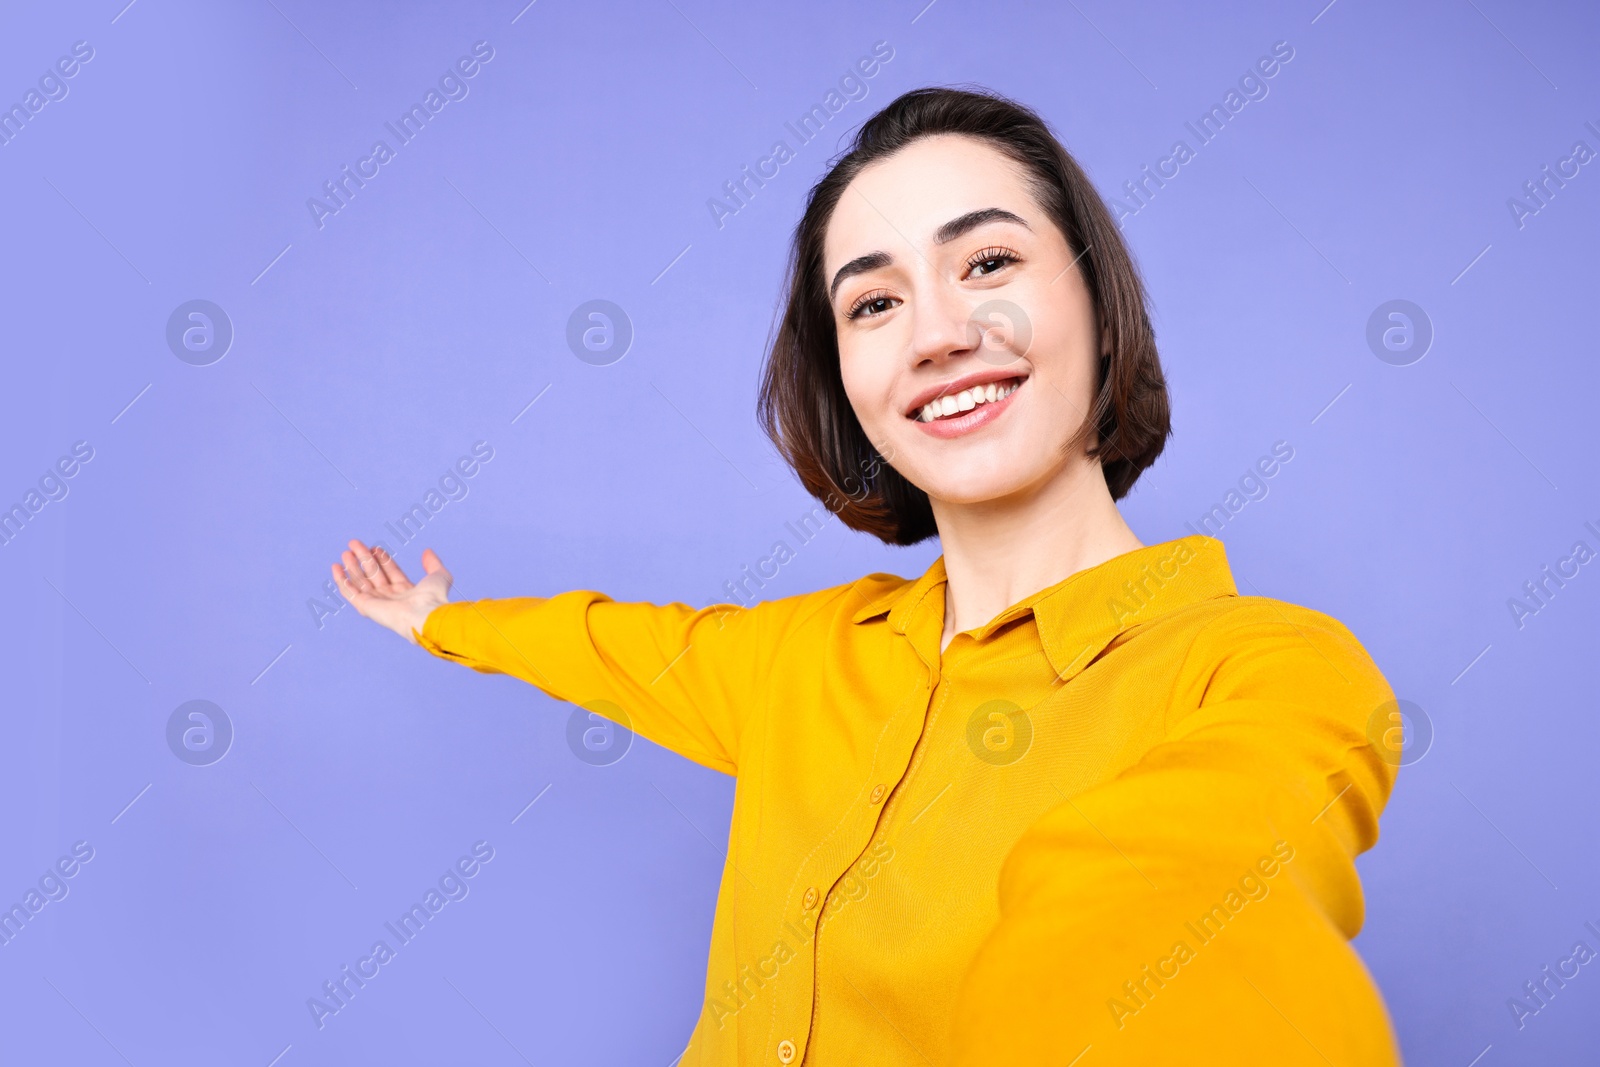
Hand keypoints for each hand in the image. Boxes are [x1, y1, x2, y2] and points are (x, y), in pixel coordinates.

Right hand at [331, 539, 452, 644]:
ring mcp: (377, 603)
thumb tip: (427, 551)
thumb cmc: (434, 598)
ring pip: (360, 582)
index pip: (390, 572)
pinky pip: (349, 592)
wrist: (425, 614)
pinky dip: (341, 580)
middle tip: (355, 544)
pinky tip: (336, 568)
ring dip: (352, 567)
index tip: (376, 547)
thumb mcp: (439, 575)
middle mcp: (390, 598)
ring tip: (346, 553)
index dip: (382, 559)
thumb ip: (433, 564)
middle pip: (373, 574)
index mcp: (406, 591)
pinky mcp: (366, 607)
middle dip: (364, 559)